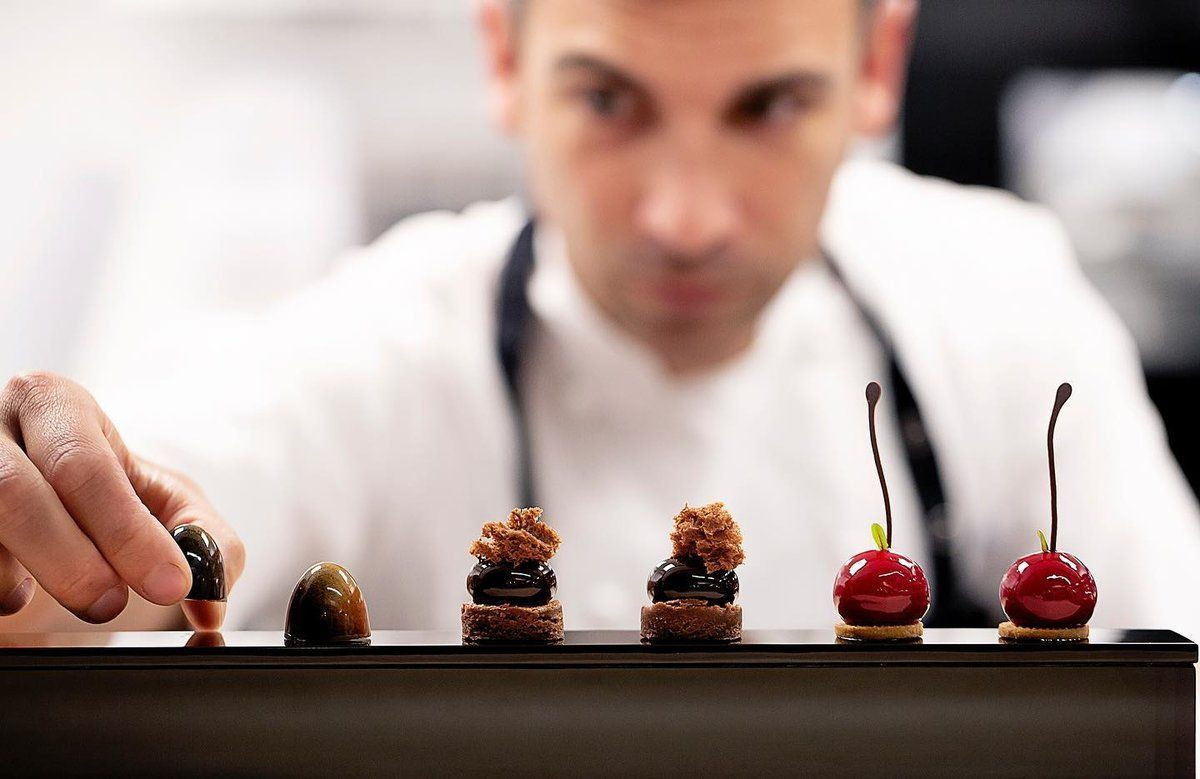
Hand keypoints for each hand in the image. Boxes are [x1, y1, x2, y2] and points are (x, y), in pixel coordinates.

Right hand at [0, 372, 243, 629]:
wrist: (50, 502)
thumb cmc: (108, 497)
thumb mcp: (165, 502)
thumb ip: (205, 539)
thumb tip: (209, 598)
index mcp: (55, 404)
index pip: (84, 466)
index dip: (127, 531)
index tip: (171, 584)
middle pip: (14, 491)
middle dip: (72, 560)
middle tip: (112, 604)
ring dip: (27, 574)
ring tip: (80, 602)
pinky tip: (17, 597)